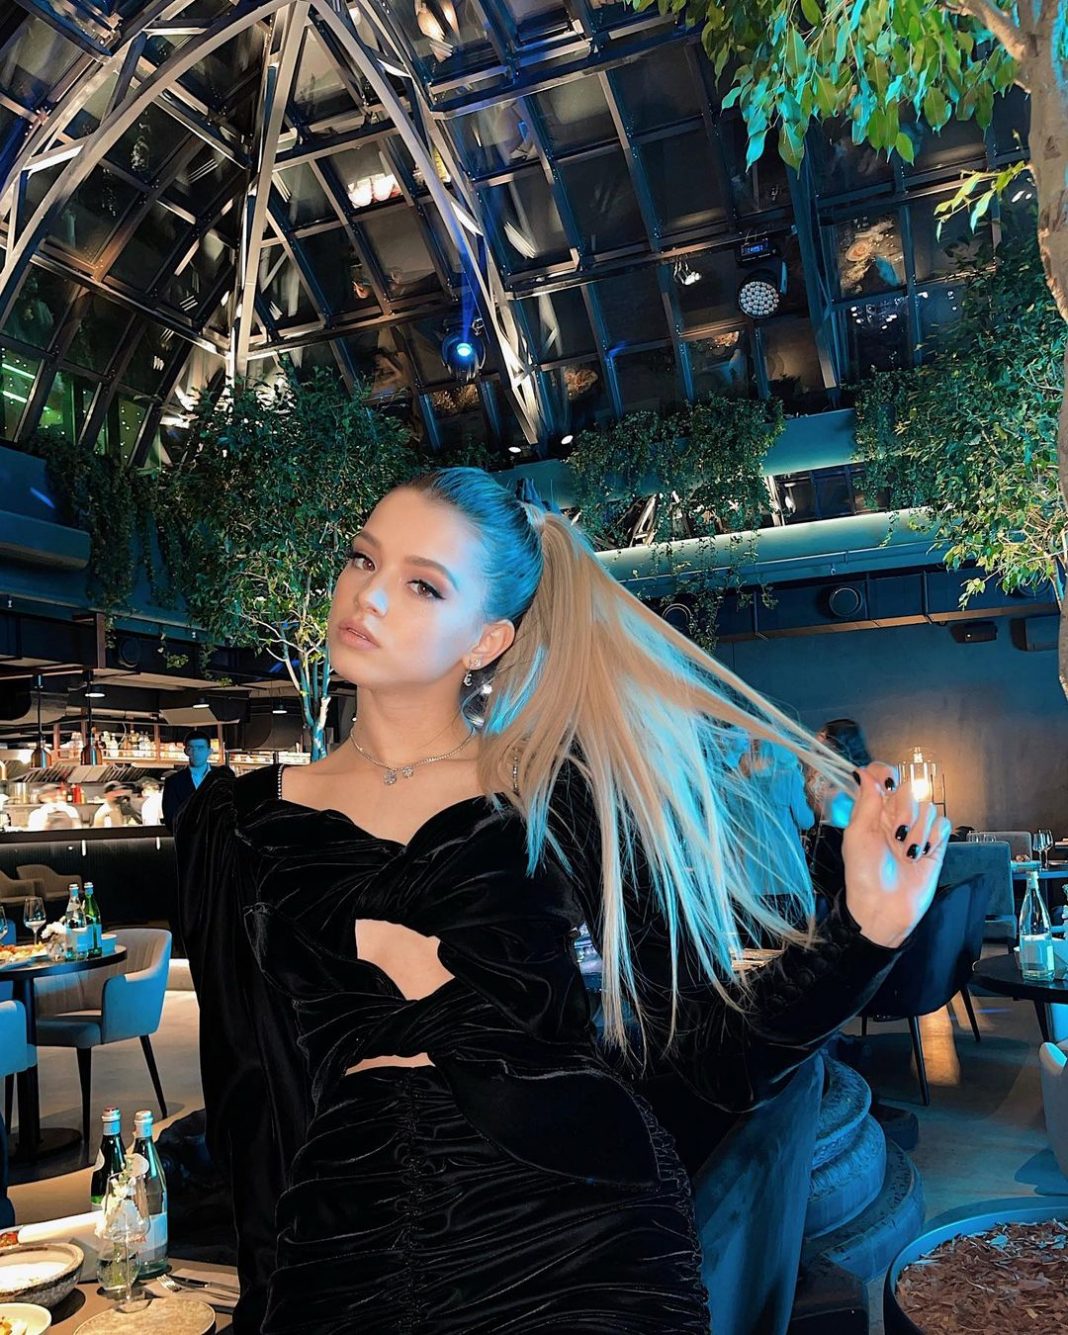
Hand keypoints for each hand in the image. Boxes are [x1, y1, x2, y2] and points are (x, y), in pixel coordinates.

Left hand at [841, 763, 951, 947]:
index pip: (881, 776)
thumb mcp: (857, 835)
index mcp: (872, 811)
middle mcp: (895, 816)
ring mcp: (916, 830)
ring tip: (908, 853)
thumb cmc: (863, 874)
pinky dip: (934, 838)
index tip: (889, 785)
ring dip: (919, 830)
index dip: (887, 773)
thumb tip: (863, 772)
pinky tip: (922, 855)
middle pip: (910, 789)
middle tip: (898, 834)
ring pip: (928, 807)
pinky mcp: (935, 845)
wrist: (884, 907)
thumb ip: (865, 802)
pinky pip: (943, 825)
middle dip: (906, 809)